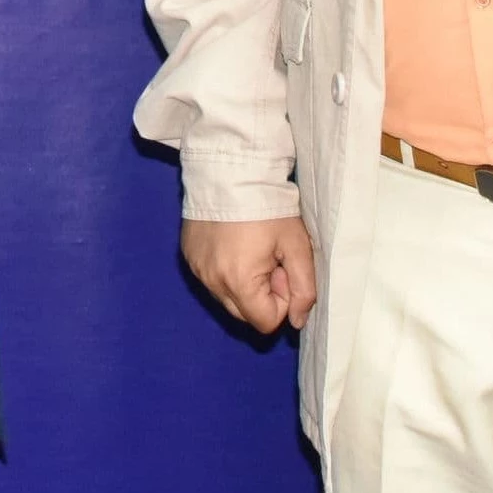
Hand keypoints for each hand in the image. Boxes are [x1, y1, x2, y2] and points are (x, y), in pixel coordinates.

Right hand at [180, 215, 317, 333]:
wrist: (229, 171)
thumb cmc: (267, 208)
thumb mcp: (296, 246)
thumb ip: (304, 289)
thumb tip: (297, 321)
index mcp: (239, 283)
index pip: (266, 322)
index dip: (282, 299)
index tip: (282, 267)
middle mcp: (212, 282)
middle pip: (244, 314)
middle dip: (262, 294)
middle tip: (269, 258)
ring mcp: (197, 269)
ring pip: (227, 297)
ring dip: (243, 283)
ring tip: (251, 247)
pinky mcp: (188, 256)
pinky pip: (211, 278)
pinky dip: (225, 269)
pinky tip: (233, 241)